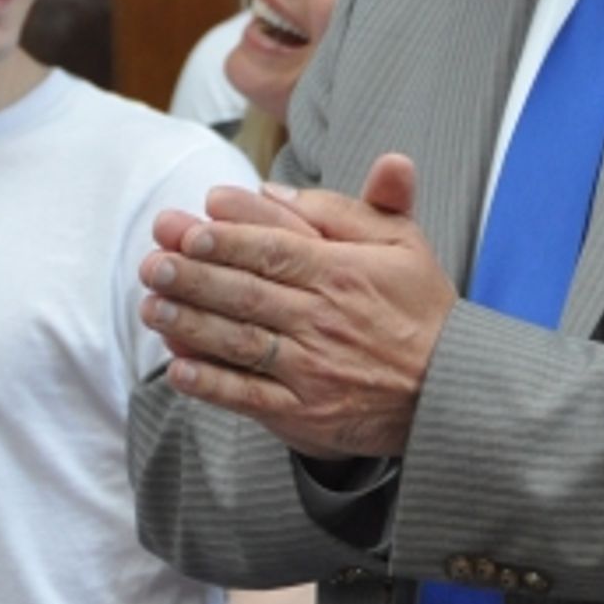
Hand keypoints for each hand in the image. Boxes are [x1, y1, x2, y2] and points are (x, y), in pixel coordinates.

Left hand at [139, 154, 456, 459]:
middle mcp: (324, 321)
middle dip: (193, 277)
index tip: (187, 230)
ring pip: (239, 342)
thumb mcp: (402, 243)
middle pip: (246, 294)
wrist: (451, 390)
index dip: (226, 240)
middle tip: (152, 263)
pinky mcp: (306, 414)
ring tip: (152, 306)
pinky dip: (211, 384)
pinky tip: (178, 369)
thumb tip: (277, 190)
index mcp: (344, 274)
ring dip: (190, 324)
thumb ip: (344, 209)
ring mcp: (312, 370)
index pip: (274, 250)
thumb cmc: (421, 308)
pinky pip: (249, 397)